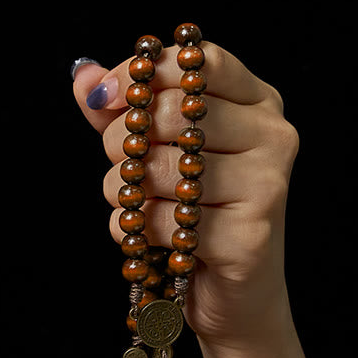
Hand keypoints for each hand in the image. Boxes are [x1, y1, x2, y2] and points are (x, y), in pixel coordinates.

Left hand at [72, 41, 298, 351]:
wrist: (233, 296)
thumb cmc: (194, 217)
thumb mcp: (159, 155)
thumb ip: (125, 113)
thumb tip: (85, 78)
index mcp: (256, 103)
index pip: (197, 60)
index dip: (140, 73)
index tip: (105, 99)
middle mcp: (271, 135)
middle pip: (171, 111)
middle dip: (121, 141)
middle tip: (119, 168)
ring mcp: (266, 184)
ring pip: (161, 168)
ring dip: (123, 193)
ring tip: (132, 208)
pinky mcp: (249, 236)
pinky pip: (165, 220)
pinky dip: (138, 232)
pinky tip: (147, 240)